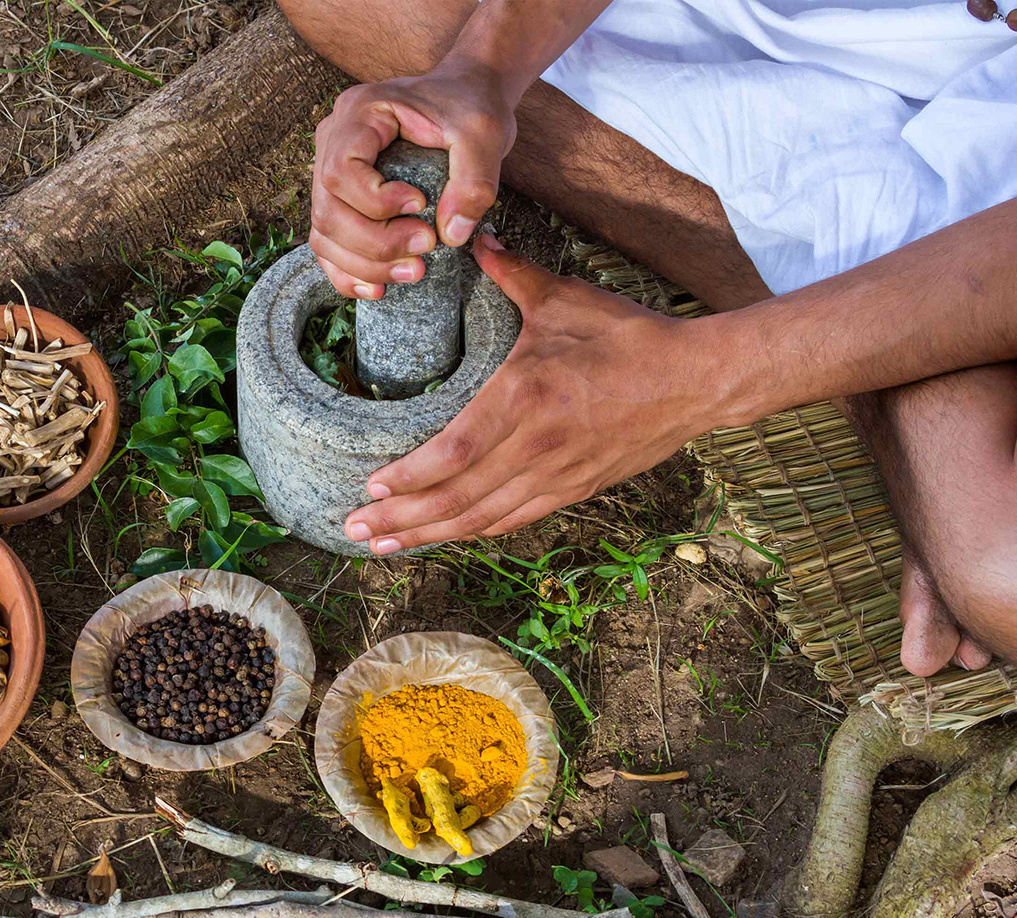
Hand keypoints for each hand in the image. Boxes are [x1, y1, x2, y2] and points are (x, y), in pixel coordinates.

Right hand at [310, 63, 514, 298]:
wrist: (465, 95)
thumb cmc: (470, 107)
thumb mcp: (484, 134)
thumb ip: (474, 181)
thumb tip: (451, 236)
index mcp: (359, 112)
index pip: (340, 171)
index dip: (375, 203)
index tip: (421, 206)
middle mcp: (333, 138)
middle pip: (328, 210)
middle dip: (375, 244)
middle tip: (425, 250)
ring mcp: (330, 169)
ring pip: (324, 233)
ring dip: (364, 265)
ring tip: (414, 272)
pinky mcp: (341, 198)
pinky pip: (328, 242)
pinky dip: (348, 271)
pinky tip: (378, 288)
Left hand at [344, 235, 719, 552]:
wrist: (698, 381)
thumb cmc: (630, 337)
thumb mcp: (565, 300)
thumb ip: (511, 275)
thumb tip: (473, 240)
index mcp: (527, 397)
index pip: (455, 452)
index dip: (410, 477)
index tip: (370, 486)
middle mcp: (537, 447)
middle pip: (457, 497)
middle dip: (400, 519)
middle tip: (353, 529)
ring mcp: (557, 476)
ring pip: (480, 519)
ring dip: (428, 536)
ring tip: (382, 544)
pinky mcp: (574, 490)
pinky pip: (513, 521)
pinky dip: (473, 531)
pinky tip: (444, 537)